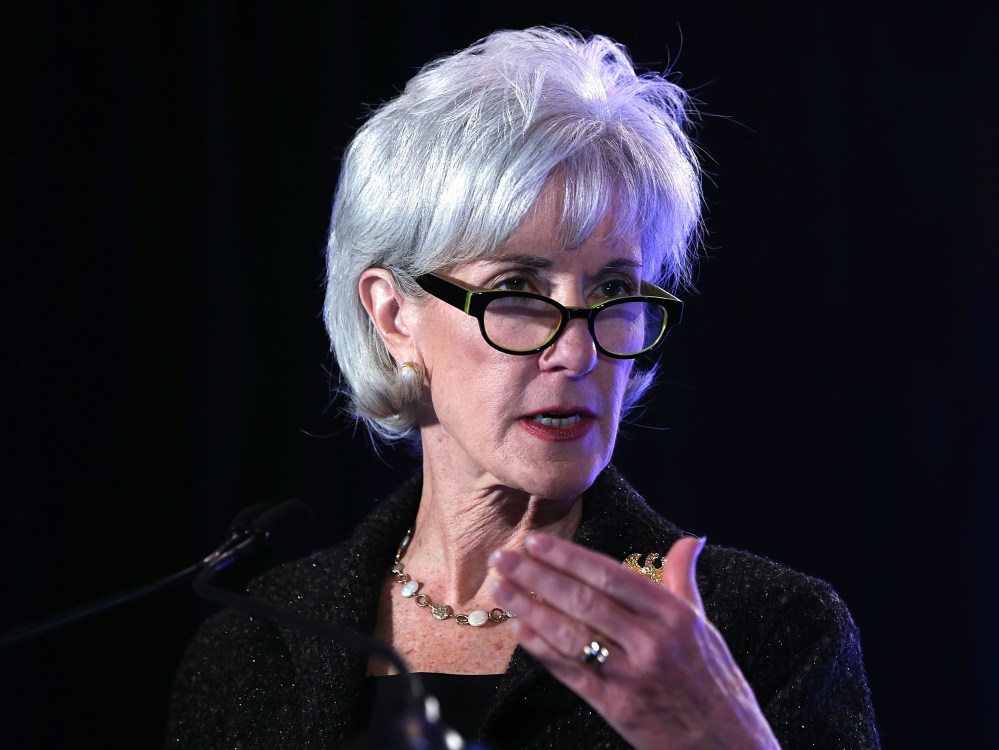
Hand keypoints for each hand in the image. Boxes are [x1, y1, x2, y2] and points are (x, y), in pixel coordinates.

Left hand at [490, 534, 779, 749]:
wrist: (729, 748)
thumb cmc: (715, 683)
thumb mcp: (705, 626)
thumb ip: (684, 580)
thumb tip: (692, 540)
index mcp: (673, 616)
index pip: (609, 576)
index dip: (569, 557)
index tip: (536, 542)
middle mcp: (651, 642)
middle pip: (582, 601)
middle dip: (536, 576)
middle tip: (503, 558)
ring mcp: (632, 676)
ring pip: (570, 634)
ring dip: (529, 608)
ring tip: (500, 589)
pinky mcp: (617, 707)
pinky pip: (571, 672)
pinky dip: (542, 649)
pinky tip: (520, 630)